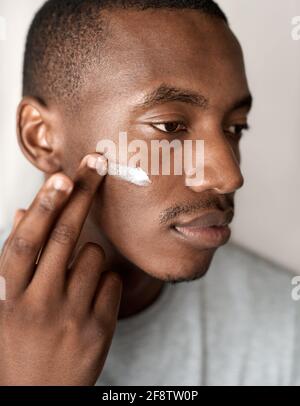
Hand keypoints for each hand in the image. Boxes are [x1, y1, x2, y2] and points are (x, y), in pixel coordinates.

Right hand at [0, 153, 122, 384]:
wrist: (39, 398)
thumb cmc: (22, 343)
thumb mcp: (8, 305)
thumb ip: (17, 261)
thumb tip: (18, 212)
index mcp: (11, 297)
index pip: (24, 243)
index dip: (42, 207)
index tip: (61, 176)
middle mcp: (39, 304)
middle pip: (62, 237)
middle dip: (80, 195)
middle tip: (96, 164)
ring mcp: (71, 318)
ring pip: (94, 256)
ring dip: (90, 255)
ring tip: (77, 280)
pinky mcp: (99, 329)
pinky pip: (113, 281)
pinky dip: (105, 280)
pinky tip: (91, 300)